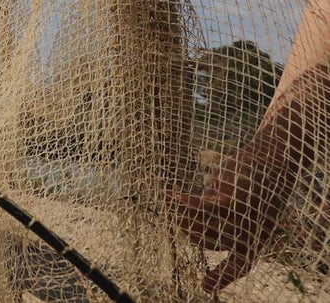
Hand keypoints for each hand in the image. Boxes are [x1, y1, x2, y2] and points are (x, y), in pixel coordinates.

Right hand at [167, 140, 292, 291]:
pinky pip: (201, 206)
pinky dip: (183, 202)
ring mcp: (242, 219)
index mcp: (258, 239)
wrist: (275, 155)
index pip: (239, 265)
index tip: (205, 287)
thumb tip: (198, 220)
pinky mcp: (232, 201)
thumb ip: (229, 216)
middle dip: (186, 228)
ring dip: (179, 212)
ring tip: (167, 200)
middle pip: (207, 241)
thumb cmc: (260, 178)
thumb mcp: (250, 205)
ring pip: (200, 224)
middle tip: (173, 212)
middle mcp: (252, 235)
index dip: (221, 277)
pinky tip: (169, 196)